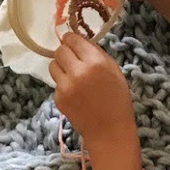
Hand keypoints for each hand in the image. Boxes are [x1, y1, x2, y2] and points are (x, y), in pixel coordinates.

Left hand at [50, 33, 135, 148]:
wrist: (109, 130)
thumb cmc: (116, 99)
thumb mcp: (114, 70)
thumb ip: (96, 53)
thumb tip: (78, 41)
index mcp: (96, 62)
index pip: (72, 40)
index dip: (71, 40)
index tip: (72, 43)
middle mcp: (78, 71)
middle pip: (59, 51)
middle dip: (65, 53)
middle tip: (73, 60)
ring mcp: (65, 86)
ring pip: (52, 65)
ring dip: (61, 67)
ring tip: (73, 76)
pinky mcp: (58, 98)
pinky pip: (55, 83)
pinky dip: (63, 84)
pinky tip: (75, 93)